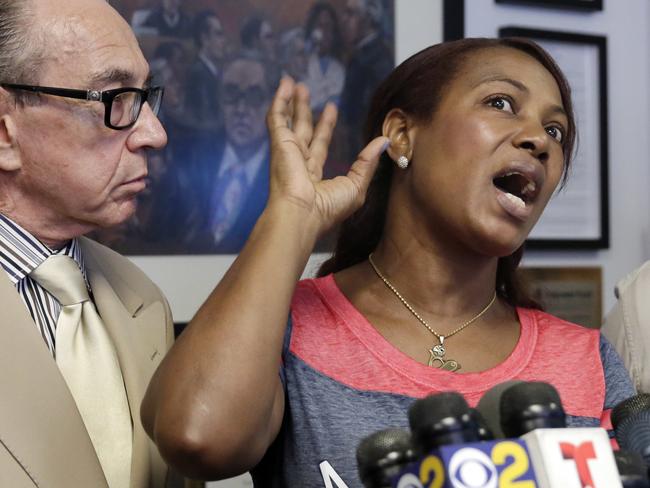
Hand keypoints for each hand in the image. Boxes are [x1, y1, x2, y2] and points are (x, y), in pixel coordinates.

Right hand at [266, 77, 388, 234]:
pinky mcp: (278, 144)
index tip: (331, 108)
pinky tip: (284, 84)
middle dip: (304, 111)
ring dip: (290, 102)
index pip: (320, 146)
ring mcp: (287, 152)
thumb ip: (368, 162)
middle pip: (303, 130)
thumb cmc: (328, 208)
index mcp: (314, 176)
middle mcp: (298, 162)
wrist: (301, 215)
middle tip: (306, 91)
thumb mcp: (356, 186)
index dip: (325, 127)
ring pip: (288, 121)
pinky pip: (276, 118)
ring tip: (292, 82)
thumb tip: (383, 141)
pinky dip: (279, 101)